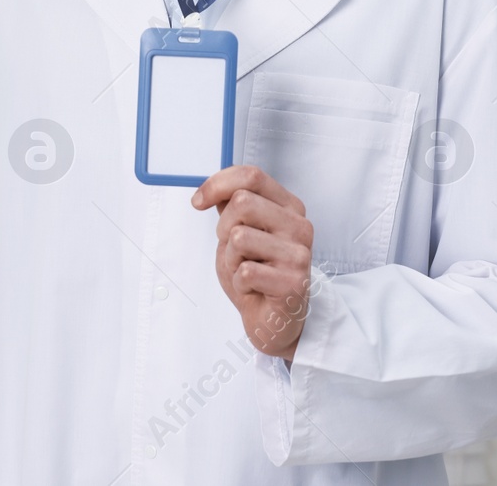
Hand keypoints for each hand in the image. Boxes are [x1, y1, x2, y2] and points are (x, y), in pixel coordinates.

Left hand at [192, 165, 313, 360]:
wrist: (274, 320)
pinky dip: (238, 283)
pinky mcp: (293, 282)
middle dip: (223, 227)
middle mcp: (299, 225)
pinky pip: (244, 272)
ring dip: (230, 259)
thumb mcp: (239, 233)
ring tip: (245, 272)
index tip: (198, 202)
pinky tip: (253, 289)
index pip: (251, 176)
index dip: (217, 184)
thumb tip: (212, 190)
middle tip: (233, 251)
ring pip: (239, 237)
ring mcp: (298, 254)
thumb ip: (232, 208)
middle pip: (242, 202)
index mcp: (288, 207)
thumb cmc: (256, 275)